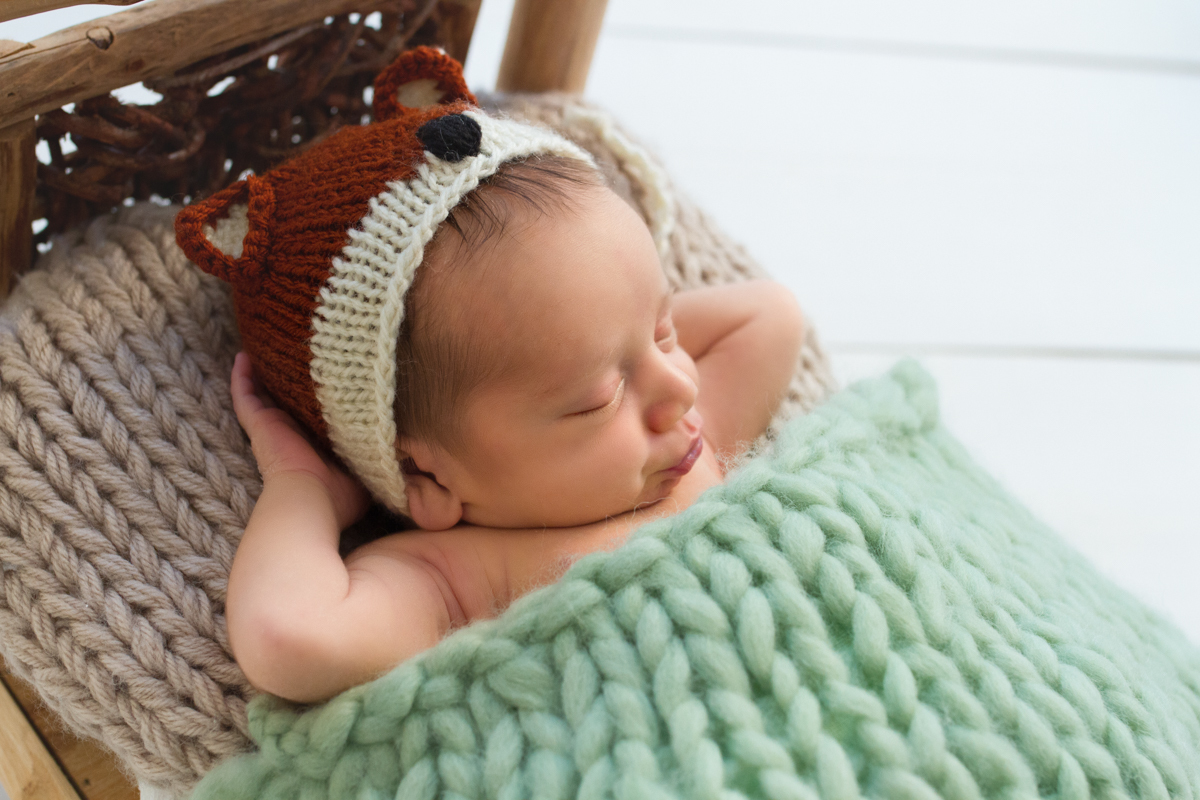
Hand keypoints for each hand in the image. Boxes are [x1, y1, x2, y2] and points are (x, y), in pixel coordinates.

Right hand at [231, 352, 368, 528]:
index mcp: (315, 444)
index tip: (329, 374)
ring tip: (262, 348)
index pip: (314, 414)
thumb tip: (403, 448)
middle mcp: (292, 433)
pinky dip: (241, 378)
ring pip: (263, 394)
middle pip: (287, 400)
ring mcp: (273, 428)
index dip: (319, 396)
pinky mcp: (260, 425)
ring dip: (262, 373)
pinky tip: (242, 357)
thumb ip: (378, 454)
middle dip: (289, 379)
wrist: (313, 501)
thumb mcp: (366, 470)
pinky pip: (244, 398)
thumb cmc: (341, 495)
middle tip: (294, 353)